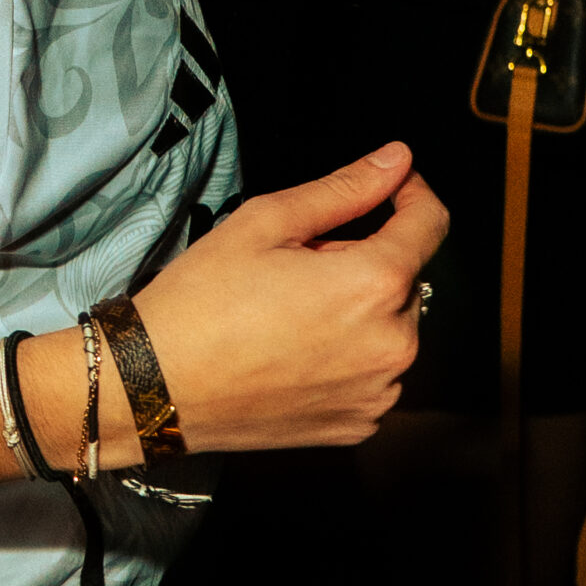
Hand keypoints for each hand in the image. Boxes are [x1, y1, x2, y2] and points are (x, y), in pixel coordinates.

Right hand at [133, 141, 445, 450]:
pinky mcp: (359, 424)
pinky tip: (294, 351)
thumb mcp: (265, 223)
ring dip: (360, 311)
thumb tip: (397, 160)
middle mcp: (393, 344)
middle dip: (365, 260)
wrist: (156, 385)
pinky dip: (348, 356)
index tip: (389, 186)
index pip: (429, 224)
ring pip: (391, 328)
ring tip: (291, 312)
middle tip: (298, 265)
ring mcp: (378, 391)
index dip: (411, 193)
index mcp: (373, 284)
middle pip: (405, 279)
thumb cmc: (202, 300)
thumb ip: (342, 189)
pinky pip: (374, 374)